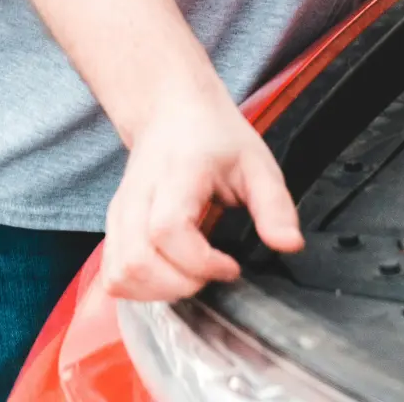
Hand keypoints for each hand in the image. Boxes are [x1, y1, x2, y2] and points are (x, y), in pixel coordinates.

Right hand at [102, 93, 303, 300]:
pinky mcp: (113, 227)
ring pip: (119, 274)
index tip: (232, 267)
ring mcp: (119, 213)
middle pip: (137, 261)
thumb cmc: (217, 138)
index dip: (200, 261)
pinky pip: (113, 274)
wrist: (172, 112)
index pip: (168, 230)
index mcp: (176, 175)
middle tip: (213, 275)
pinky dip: (140, 289)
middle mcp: (138, 196)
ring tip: (193, 279)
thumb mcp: (257, 163)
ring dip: (158, 292)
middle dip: (180, 285)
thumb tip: (290, 246)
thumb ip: (274, 205)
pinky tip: (171, 278)